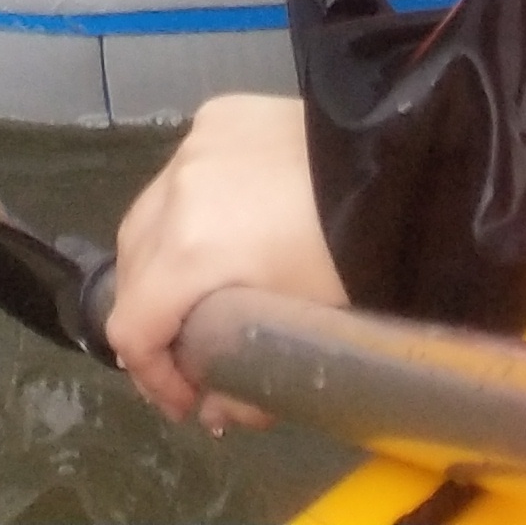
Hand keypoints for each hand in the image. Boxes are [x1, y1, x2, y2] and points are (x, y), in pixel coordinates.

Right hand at [104, 96, 341, 422]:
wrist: (395, 168)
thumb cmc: (350, 261)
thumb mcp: (300, 337)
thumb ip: (245, 385)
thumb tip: (213, 409)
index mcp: (190, 253)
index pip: (131, 327)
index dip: (151, 375)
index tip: (189, 398)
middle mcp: (175, 191)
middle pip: (130, 271)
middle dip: (155, 322)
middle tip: (195, 354)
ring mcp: (192, 146)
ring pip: (148, 216)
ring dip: (164, 262)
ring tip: (204, 291)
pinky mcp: (216, 116)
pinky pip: (181, 173)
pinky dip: (188, 209)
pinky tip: (226, 226)